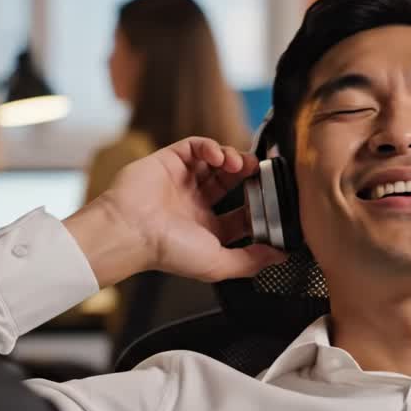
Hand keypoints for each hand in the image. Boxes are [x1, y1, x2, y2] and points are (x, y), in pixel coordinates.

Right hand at [64, 137, 285, 286]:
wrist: (130, 231)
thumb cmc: (166, 251)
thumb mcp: (218, 264)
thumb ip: (251, 260)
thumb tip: (280, 255)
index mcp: (206, 228)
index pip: (241, 213)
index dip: (259, 204)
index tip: (275, 199)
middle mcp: (195, 204)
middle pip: (231, 182)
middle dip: (249, 175)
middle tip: (260, 172)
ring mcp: (182, 181)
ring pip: (216, 161)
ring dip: (233, 158)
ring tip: (240, 164)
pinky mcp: (169, 161)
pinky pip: (195, 146)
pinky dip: (211, 146)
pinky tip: (220, 155)